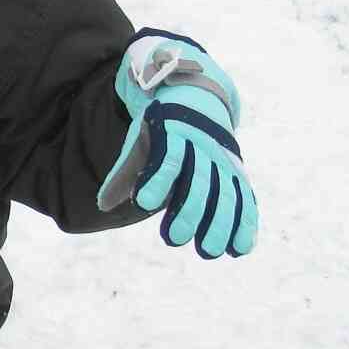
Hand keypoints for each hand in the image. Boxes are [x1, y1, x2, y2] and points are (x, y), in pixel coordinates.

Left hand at [97, 30, 256, 257]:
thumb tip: (102, 205)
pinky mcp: (238, 172)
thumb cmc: (161, 126)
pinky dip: (245, 223)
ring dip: (220, 224)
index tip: (144, 202)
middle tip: (173, 238)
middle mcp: (204, 146)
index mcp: (175, 133)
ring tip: (208, 251)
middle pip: (199, 181)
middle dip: (188, 211)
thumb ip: (124, 173)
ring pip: (226, 193)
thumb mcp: (141, 140)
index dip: (157, 180)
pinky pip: (246, 198)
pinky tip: (240, 249)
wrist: (198, 97)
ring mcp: (224, 160)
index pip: (167, 159)